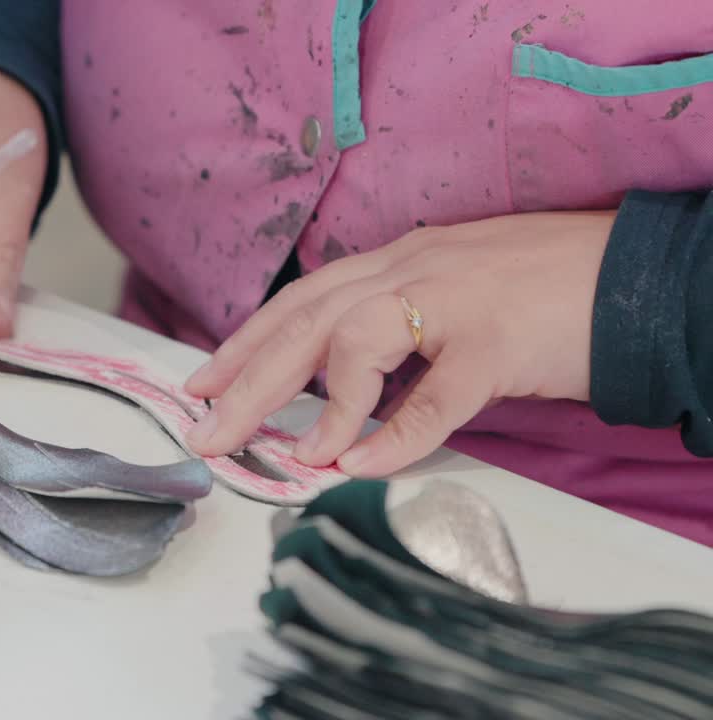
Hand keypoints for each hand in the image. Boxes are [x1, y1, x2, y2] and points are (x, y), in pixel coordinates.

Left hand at [183, 212, 615, 476]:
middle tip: (206, 432)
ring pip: (353, 343)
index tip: (202, 383)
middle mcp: (411, 269)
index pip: (300, 300)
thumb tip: (341, 386)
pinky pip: (433, 396)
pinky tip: (357, 463)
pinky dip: (391, 433)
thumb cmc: (544, 287)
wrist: (635, 272)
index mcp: (397, 261)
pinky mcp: (496, 344)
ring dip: (310, 404)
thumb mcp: (453, 293)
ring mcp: (453, 302)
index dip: (245, 342)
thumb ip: (398, 327)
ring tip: (280, 454)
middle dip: (245, 380)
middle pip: (305, 323)